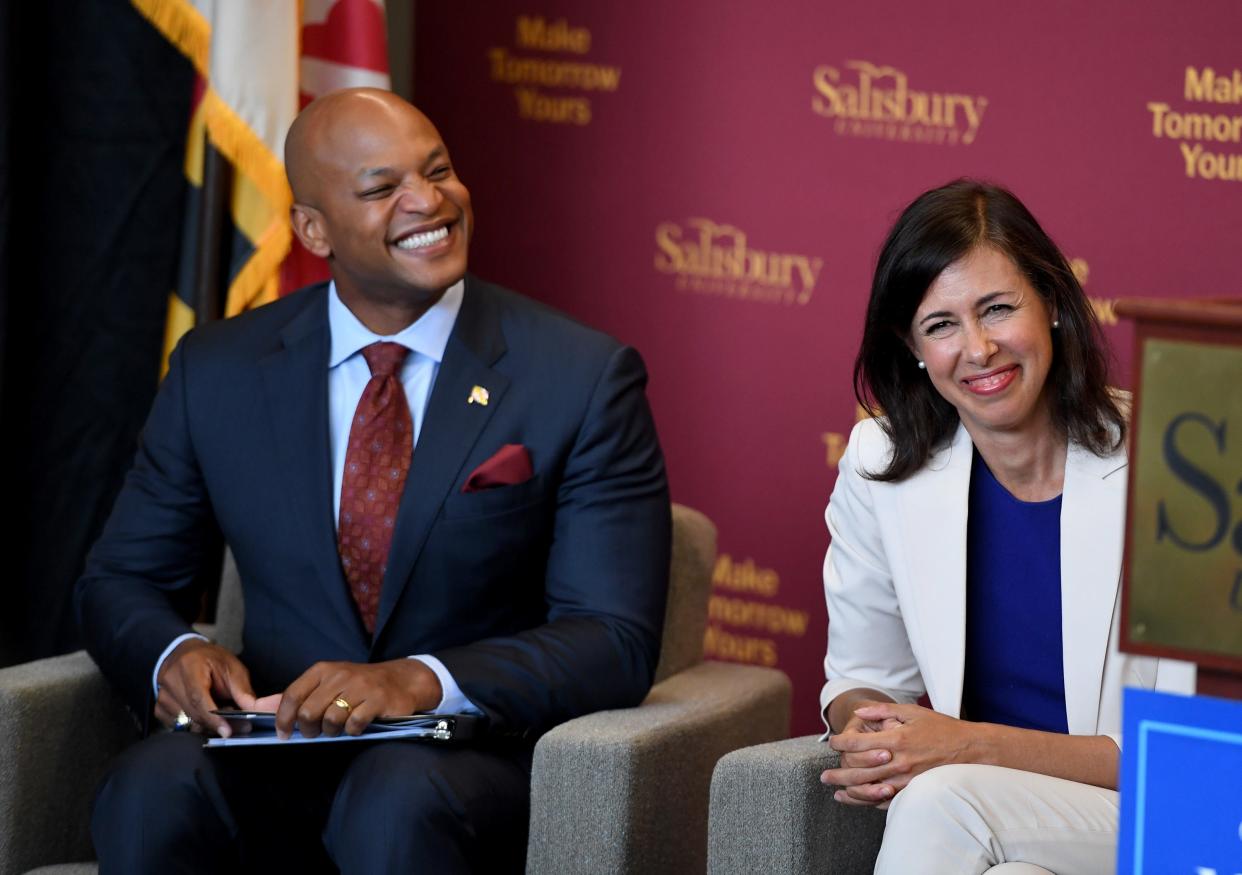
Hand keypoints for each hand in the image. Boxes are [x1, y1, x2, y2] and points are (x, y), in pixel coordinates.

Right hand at [155, 638, 256, 736]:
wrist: (185, 653)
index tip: (227, 731)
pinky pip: (178, 725)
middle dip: (216, 724)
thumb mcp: (232, 668)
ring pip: (185, 723)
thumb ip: (242, 691)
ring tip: (221, 713)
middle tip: (237, 725)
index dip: (213, 717)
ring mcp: (162, 696)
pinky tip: (205, 715)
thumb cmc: (210, 659)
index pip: (198, 697)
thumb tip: (254, 712)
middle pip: (192, 713)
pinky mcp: (159, 708)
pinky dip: (194, 725)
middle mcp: (170, 681)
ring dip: (206, 724)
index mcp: (189, 666)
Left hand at [273, 659, 442, 739]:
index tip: (284, 734)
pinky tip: (358, 726)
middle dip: (308, 730)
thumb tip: (269, 708)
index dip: (283, 719)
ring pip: (330, 720)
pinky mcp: (378, 700)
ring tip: (339, 728)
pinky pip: (354, 724)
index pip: (292, 695)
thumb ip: (304, 694)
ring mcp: (360, 687)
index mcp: (324, 670)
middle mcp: (340, 675)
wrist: (402, 680)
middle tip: (316, 734)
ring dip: (332, 732)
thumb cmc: (360, 685)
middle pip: (308, 712)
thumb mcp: (331, 682)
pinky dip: (353, 731)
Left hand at [823, 703, 977, 806]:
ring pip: (871, 789)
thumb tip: (859, 712)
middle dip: (839, 773)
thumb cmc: (941, 728)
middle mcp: (900, 762)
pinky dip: (871, 801)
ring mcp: (908, 780)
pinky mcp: (915, 791)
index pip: (858, 743)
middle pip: (860, 771)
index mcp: (897, 739)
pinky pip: (889, 800)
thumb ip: (883, 711)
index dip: (841, 743)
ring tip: (836, 791)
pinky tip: (860, 800)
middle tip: (824, 776)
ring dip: (850, 791)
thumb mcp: (912, 712)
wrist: (971, 750)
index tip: (832, 743)